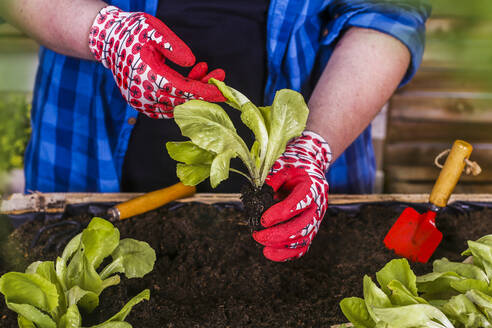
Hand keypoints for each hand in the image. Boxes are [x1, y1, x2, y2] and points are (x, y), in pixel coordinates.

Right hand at [89, 6, 225, 118]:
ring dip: (193, 91)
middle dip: (204, 90)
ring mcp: (142, 102)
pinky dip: (181, 93)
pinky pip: (167, 103)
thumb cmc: (132, 32)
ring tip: (205, 70)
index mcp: (147, 77)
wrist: (109, 41)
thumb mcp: (153, 30)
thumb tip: (191, 62)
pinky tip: (191, 76)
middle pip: (183, 101)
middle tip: (219, 75)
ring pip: (176, 104)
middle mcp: (144, 95)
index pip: (183, 91)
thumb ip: (173, 46)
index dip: (205, 92)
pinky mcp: (142, 103)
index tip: (223, 91)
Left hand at [253, 131, 331, 261]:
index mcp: (311, 187)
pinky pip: (303, 246)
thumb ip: (272, 181)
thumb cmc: (293, 169)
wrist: (310, 169)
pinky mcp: (311, 228)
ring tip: (262, 245)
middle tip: (257, 235)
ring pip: (302, 239)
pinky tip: (270, 253)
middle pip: (301, 227)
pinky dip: (287, 254)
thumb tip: (261, 197)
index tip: (263, 220)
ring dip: (281, 246)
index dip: (280, 213)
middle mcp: (317, 205)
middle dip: (277, 234)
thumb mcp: (282, 168)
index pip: (298, 203)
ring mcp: (316, 219)